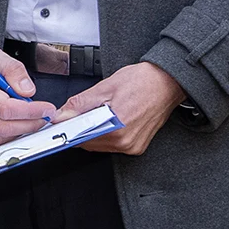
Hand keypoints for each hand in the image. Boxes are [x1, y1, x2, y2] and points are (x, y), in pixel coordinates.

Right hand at [0, 39, 53, 149]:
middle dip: (30, 125)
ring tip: (29, 122)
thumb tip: (28, 91)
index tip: (46, 109)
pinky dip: (1, 142)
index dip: (31, 112)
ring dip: (17, 134)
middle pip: (4, 127)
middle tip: (44, 117)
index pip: (7, 109)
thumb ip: (14, 70)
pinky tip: (11, 131)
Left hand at [55, 61, 187, 155]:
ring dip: (94, 132)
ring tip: (102, 112)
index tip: (62, 123)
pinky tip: (112, 119)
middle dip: (82, 129)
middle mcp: (126, 142)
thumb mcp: (105, 87)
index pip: (81, 139)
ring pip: (101, 145)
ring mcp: (133, 146)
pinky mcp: (138, 146)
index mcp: (117, 129)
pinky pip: (113, 145)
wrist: (167, 82)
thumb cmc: (142, 81)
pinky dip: (107, 134)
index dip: (68, 129)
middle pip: (90, 143)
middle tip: (84, 112)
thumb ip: (80, 104)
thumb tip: (62, 115)